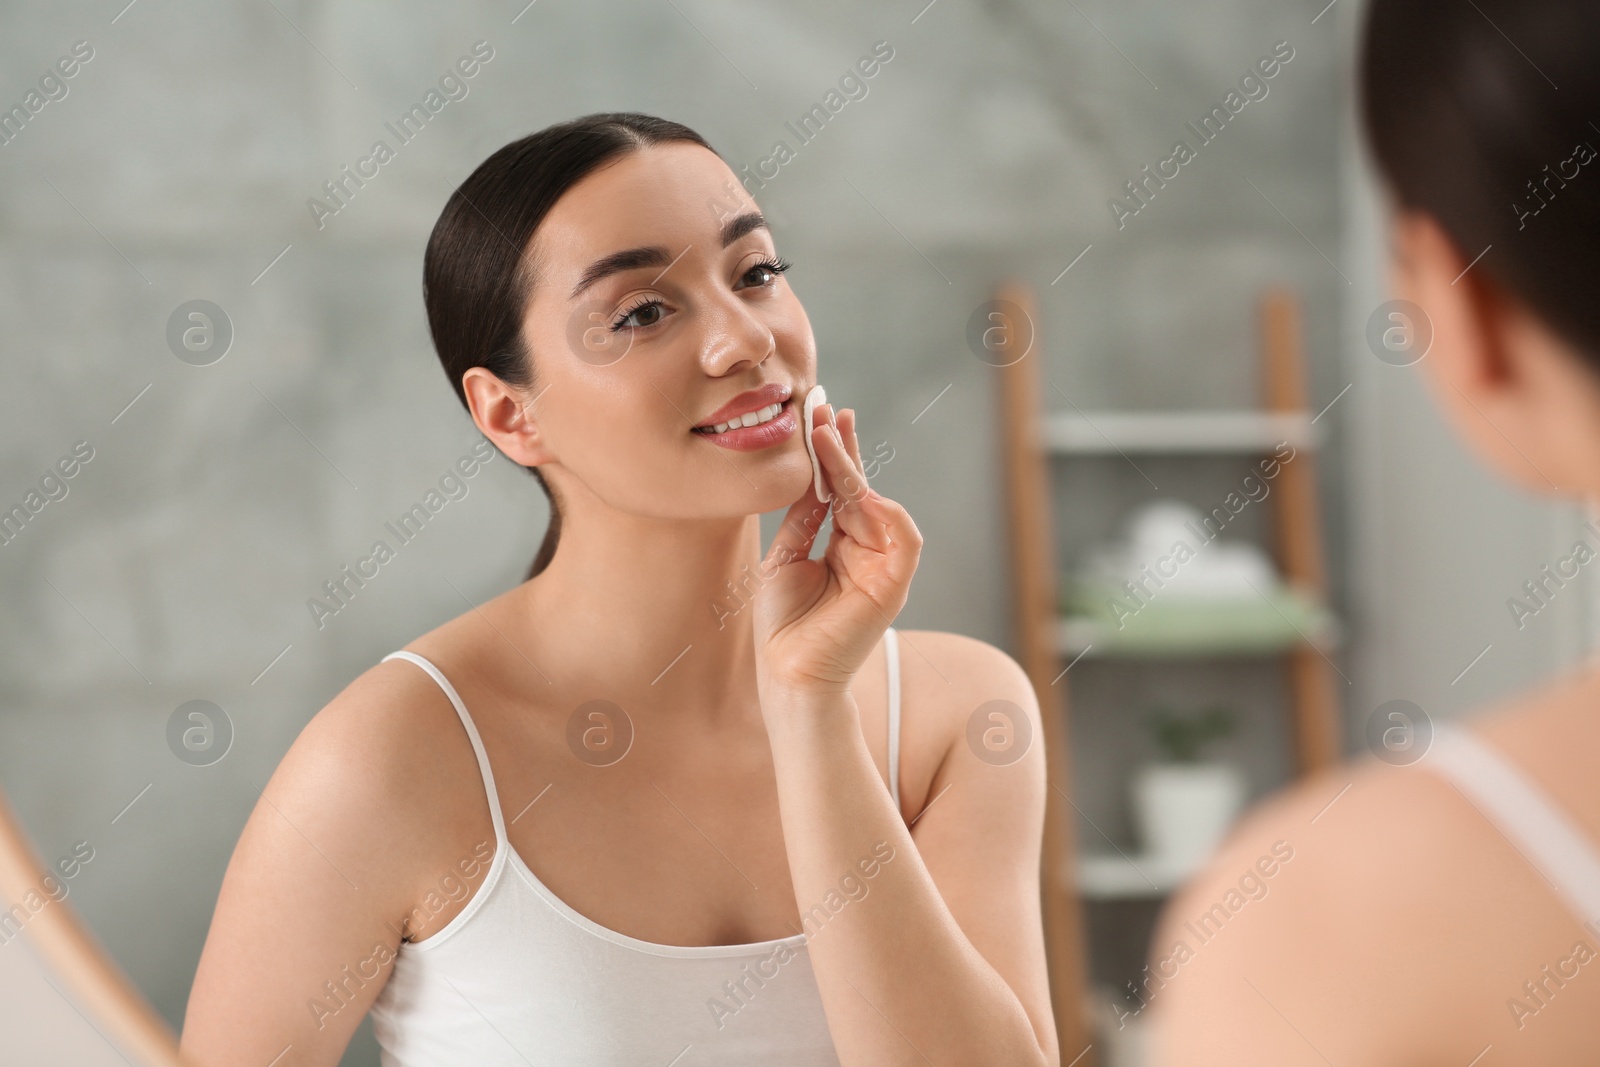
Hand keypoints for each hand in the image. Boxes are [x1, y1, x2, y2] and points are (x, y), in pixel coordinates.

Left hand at [752, 403, 921, 695]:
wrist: (786, 673)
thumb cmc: (782, 624)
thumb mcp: (785, 556)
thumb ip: (804, 517)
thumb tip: (812, 475)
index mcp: (842, 545)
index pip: (842, 490)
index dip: (832, 454)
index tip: (817, 415)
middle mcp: (867, 551)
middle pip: (859, 489)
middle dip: (842, 449)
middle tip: (825, 410)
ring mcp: (882, 566)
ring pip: (877, 504)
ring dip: (854, 469)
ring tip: (828, 438)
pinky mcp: (893, 585)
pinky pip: (902, 538)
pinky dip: (886, 512)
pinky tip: (859, 488)